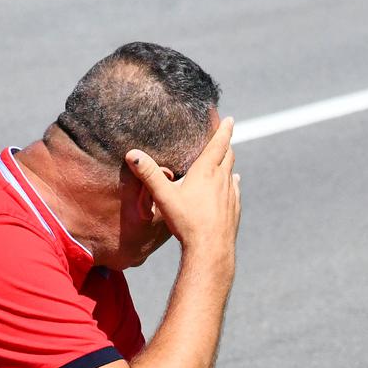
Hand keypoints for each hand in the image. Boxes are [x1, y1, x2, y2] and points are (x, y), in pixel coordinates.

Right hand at [125, 118, 240, 255]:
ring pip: (232, 172)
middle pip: (228, 156)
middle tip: (225, 136)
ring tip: (227, 158)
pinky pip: (235, 190)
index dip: (224, 129)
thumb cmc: (187, 221)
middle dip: (226, 144)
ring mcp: (231, 195)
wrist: (210, 248)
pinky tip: (233, 184)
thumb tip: (132, 155)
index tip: (229, 119)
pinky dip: (233, 182)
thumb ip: (149, 174)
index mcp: (206, 171)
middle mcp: (222, 179)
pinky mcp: (235, 209)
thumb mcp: (164, 196)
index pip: (219, 143)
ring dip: (229, 163)